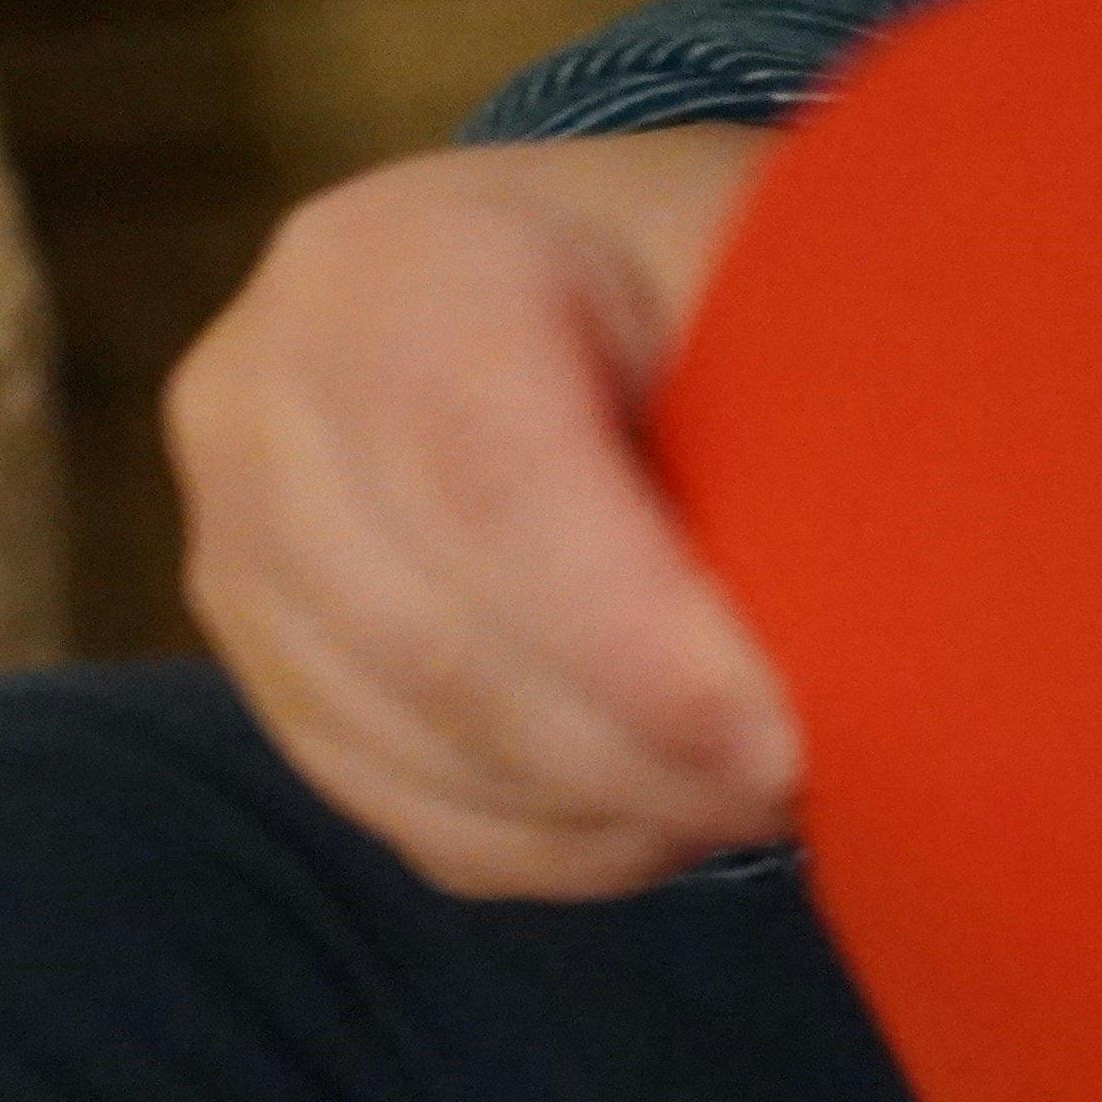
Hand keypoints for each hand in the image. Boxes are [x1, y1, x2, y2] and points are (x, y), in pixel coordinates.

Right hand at [169, 128, 801, 901]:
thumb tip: (872, 619)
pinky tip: (659, 813)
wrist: (543, 274)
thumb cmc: (684, 266)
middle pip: (428, 639)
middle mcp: (260, 402)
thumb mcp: (752, 259)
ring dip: (597, 807)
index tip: (783, 737)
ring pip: (407, 743)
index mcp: (392, 265)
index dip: (635, 639)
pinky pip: (396, 807)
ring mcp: (229, 547)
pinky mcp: (255, 667)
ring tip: (749, 798)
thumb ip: (798, 401)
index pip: (489, 483)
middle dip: (628, 748)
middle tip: (797, 786)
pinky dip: (545, 842)